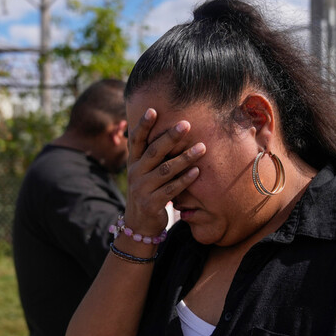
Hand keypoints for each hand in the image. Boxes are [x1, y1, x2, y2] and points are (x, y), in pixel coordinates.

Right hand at [123, 108, 205, 236]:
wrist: (139, 226)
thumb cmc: (147, 192)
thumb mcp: (144, 173)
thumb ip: (152, 155)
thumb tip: (167, 130)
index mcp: (133, 163)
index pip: (136, 140)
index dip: (143, 125)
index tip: (153, 110)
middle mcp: (135, 174)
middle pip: (153, 152)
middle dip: (170, 137)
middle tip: (186, 124)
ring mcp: (142, 189)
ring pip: (166, 170)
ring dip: (185, 158)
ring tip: (202, 148)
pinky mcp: (151, 204)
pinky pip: (171, 189)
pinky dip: (185, 180)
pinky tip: (197, 171)